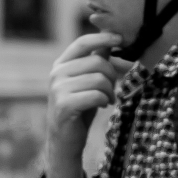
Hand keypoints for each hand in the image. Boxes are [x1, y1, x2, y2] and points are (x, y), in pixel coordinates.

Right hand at [44, 32, 126, 177]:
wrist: (65, 139)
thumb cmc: (79, 108)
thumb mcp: (87, 82)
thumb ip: (95, 61)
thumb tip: (110, 40)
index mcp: (61, 64)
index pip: (83, 43)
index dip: (103, 38)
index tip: (120, 39)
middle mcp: (57, 73)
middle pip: (97, 62)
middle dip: (112, 76)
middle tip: (112, 90)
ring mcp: (58, 89)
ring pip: (99, 79)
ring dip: (109, 91)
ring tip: (107, 100)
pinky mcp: (65, 105)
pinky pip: (96, 95)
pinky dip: (104, 101)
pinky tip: (102, 106)